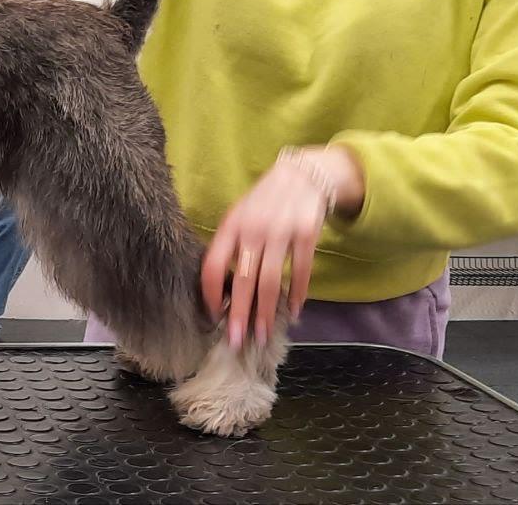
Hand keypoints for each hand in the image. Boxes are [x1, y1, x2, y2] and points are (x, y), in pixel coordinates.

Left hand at [200, 146, 364, 349]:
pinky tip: (293, 312)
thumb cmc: (263, 202)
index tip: (213, 316)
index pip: (213, 265)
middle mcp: (253, 230)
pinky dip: (297, 294)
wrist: (302, 175)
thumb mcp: (239, 216)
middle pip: (243, 280)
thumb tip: (220, 288)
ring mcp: (281, 232)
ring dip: (267, 312)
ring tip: (263, 335)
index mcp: (230, 226)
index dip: (210, 293)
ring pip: (271, 281)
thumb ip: (230, 246)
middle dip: (239, 315)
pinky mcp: (306, 235)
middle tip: (236, 341)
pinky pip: (300, 272)